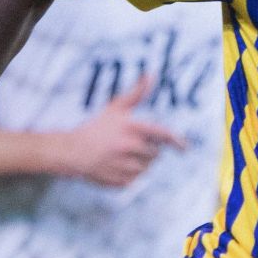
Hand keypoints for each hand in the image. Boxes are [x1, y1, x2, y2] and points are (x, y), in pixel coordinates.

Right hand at [55, 78, 187, 186]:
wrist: (72, 153)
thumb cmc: (96, 128)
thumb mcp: (115, 108)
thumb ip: (136, 93)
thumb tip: (152, 74)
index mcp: (131, 128)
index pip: (163, 135)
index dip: (177, 141)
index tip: (184, 147)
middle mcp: (130, 148)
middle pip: (156, 153)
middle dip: (149, 150)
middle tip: (131, 145)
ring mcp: (125, 167)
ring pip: (148, 168)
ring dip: (141, 162)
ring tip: (121, 155)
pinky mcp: (122, 182)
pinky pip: (137, 179)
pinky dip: (131, 174)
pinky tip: (116, 165)